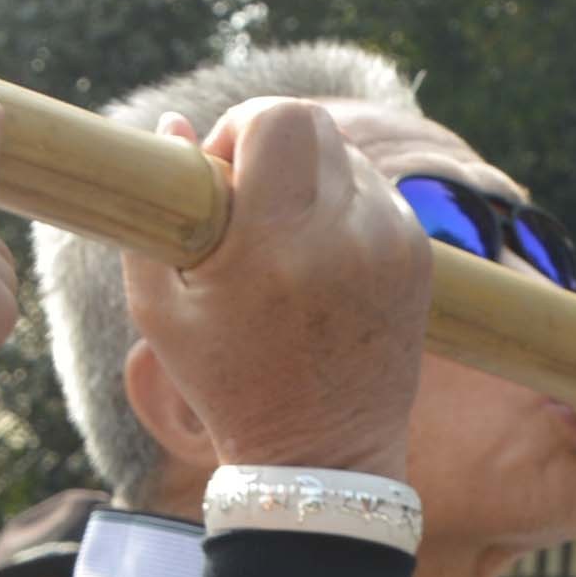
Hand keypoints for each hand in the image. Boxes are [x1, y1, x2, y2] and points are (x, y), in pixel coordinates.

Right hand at [123, 98, 429, 480]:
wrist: (321, 459)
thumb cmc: (227, 385)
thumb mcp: (161, 311)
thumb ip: (157, 215)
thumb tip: (172, 123)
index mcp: (276, 247)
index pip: (274, 117)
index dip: (238, 128)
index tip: (222, 177)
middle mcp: (344, 236)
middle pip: (313, 123)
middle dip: (271, 143)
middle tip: (248, 198)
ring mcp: (391, 243)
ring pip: (347, 154)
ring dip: (308, 177)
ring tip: (285, 240)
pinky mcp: (418, 257)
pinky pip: (376, 193)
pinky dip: (343, 208)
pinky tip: (320, 261)